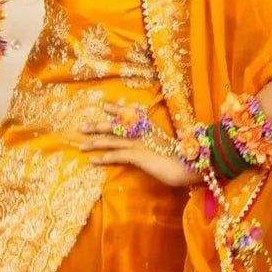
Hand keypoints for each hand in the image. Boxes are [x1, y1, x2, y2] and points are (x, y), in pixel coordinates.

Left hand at [76, 102, 203, 188]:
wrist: (190, 165)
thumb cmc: (181, 158)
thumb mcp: (166, 145)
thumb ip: (156, 141)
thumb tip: (149, 143)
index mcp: (149, 127)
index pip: (130, 113)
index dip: (116, 109)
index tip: (104, 106)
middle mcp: (142, 132)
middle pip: (115, 126)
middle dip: (96, 126)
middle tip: (81, 127)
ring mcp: (139, 143)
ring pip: (112, 140)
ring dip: (95, 143)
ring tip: (81, 146)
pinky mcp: (139, 156)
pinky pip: (117, 155)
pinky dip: (104, 157)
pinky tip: (94, 161)